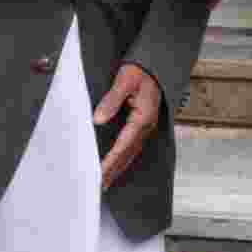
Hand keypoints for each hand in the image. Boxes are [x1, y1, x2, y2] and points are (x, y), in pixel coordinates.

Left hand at [93, 63, 161, 190]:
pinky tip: (115, 165)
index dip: (110, 161)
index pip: (123, 145)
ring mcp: (146, 127)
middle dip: (113, 171)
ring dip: (118, 168)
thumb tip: (98, 119)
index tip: (99, 173)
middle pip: (128, 154)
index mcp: (143, 117)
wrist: (153, 66)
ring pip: (131, 153)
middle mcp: (146, 126)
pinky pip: (132, 147)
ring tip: (105, 182)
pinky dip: (123, 159)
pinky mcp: (143, 125)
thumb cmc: (139, 72)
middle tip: (98, 186)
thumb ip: (112, 100)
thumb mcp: (124, 81)